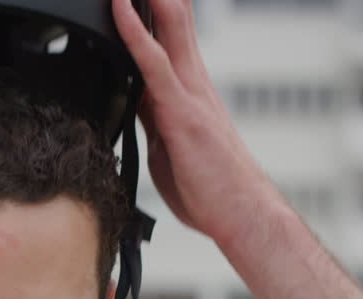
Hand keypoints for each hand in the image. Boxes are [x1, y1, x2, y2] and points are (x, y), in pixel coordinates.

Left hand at [113, 0, 286, 244]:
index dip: (151, 5)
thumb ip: (150, 120)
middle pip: (173, 16)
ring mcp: (189, 91)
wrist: (241, 214)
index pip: (168, 32)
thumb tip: (131, 108)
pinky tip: (120, 7)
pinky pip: (154, 61)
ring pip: (168, 25)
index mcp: (188, 88)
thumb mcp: (167, 148)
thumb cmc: (210, 189)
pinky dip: (134, 31)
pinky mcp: (182, 109)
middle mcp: (192, 80)